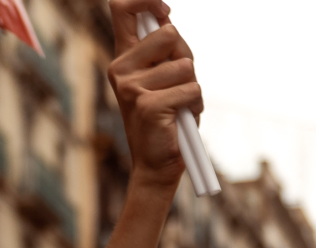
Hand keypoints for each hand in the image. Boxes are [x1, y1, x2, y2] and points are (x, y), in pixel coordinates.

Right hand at [107, 0, 200, 189]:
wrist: (156, 163)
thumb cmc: (167, 117)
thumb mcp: (164, 76)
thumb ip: (164, 49)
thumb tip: (166, 21)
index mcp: (123, 58)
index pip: (123, 9)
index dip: (147, 0)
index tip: (164, 11)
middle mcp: (120, 69)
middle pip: (169, 33)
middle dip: (186, 56)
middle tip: (176, 85)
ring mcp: (131, 87)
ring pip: (185, 65)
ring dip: (192, 86)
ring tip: (178, 106)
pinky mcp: (148, 105)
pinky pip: (191, 89)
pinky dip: (195, 105)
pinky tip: (179, 119)